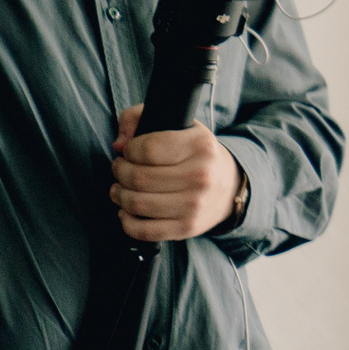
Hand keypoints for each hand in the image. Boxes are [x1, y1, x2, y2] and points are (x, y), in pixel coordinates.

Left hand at [110, 105, 246, 240]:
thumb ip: (141, 118)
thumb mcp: (181, 127)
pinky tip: (127, 211)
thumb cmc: (197, 155)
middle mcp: (201, 176)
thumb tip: (119, 143)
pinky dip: (127, 221)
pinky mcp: (187, 227)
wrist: (229, 187)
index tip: (129, 151)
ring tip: (119, 189)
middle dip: (119, 172)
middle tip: (120, 169)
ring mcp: (194, 205)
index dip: (129, 149)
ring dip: (118, 195)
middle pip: (138, 177)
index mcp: (200, 146)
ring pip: (136, 203)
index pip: (147, 148)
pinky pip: (144, 231)